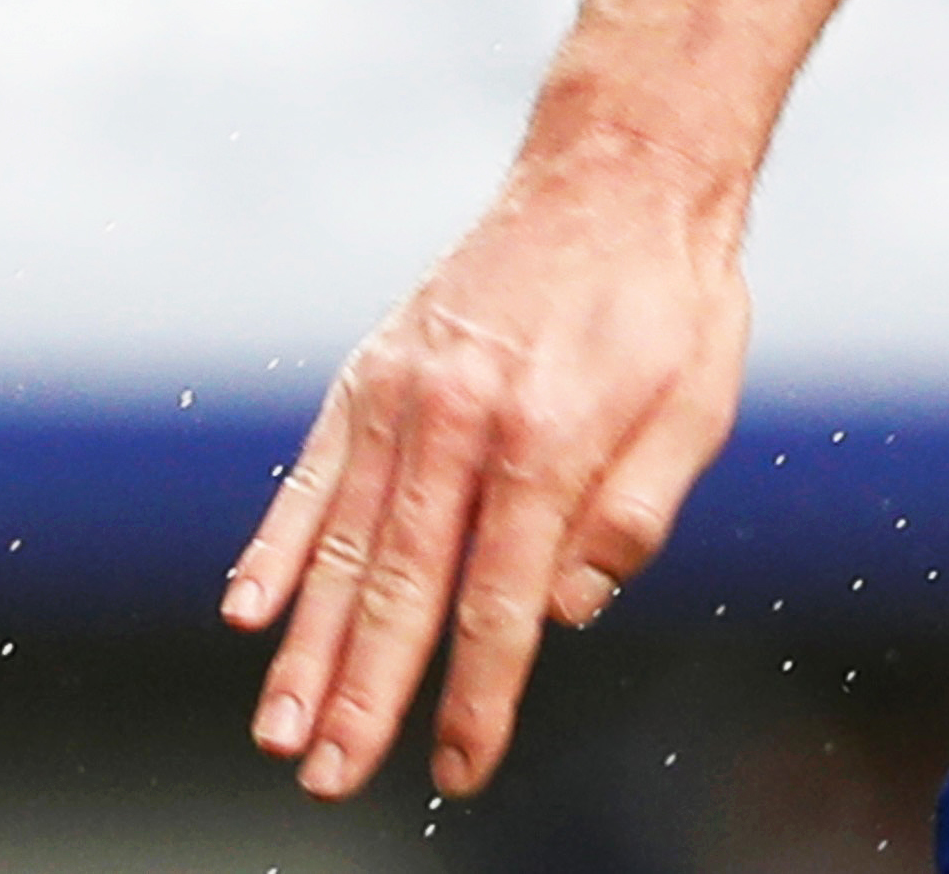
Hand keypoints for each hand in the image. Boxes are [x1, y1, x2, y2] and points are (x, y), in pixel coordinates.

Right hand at [226, 133, 752, 798]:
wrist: (618, 170)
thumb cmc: (669, 298)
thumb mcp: (699, 405)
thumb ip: (634, 513)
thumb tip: (564, 612)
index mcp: (548, 436)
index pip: (503, 601)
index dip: (479, 695)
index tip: (459, 767)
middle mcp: (461, 418)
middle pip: (403, 585)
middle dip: (366, 694)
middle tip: (332, 779)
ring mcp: (404, 391)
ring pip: (343, 542)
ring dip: (307, 645)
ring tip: (279, 730)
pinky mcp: (372, 370)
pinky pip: (313, 472)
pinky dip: (277, 544)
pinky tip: (250, 611)